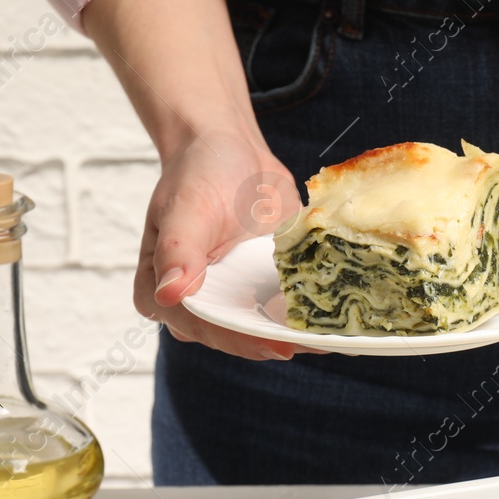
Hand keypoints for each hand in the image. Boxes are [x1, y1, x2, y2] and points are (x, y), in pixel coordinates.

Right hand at [135, 129, 313, 359]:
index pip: (203, 326)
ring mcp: (229, 302)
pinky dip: (307, 315)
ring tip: (335, 339)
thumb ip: (177, 250)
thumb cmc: (199, 173)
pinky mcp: (259, 293)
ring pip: (262, 329)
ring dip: (297, 335)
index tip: (279, 346)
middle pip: (235, 335)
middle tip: (317, 345)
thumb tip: (169, 294)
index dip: (240, 340)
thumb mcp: (186, 206)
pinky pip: (282, 311)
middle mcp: (194, 306)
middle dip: (275, 341)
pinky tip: (338, 322)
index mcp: (160, 292)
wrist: (229, 151)